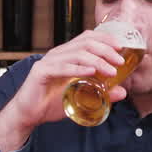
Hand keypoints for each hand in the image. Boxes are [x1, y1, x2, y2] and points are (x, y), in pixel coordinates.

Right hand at [0, 29, 125, 145]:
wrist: (29, 114)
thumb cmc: (52, 103)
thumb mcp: (82, 97)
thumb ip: (101, 93)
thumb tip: (123, 92)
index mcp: (67, 55)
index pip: (88, 37)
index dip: (105, 39)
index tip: (121, 48)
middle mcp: (58, 54)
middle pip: (85, 42)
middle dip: (106, 50)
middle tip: (119, 62)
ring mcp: (49, 62)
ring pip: (76, 53)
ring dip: (97, 60)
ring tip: (110, 71)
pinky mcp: (41, 72)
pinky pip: (61, 67)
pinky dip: (78, 68)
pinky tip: (91, 72)